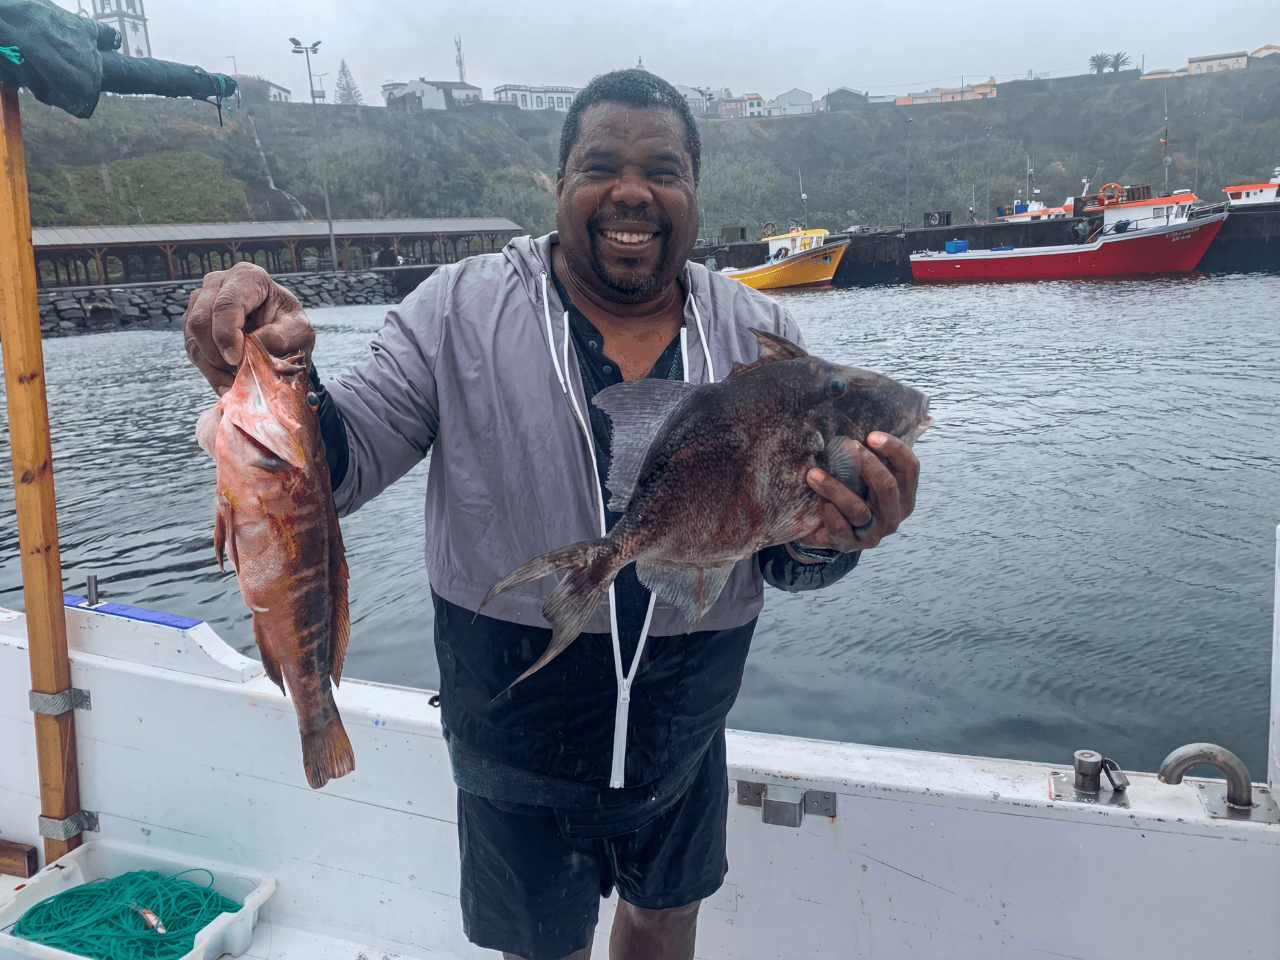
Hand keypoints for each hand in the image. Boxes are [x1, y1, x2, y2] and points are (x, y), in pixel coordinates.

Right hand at [183, 262, 314, 394]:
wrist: (283, 333)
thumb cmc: (292, 327)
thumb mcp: (300, 332)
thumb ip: (281, 337)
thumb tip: (252, 344)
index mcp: (247, 277)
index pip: (227, 304)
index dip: (226, 334)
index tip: (235, 359)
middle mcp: (218, 283)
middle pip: (201, 319)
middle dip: (216, 352)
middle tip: (237, 373)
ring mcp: (201, 301)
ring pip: (192, 336)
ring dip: (212, 364)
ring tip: (236, 381)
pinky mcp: (194, 322)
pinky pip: (192, 348)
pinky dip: (208, 369)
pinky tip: (228, 382)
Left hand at [790, 432, 919, 556]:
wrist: (824, 529)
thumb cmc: (848, 492)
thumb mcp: (862, 475)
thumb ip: (867, 456)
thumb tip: (853, 420)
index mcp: (904, 495)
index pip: (910, 468)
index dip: (894, 449)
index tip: (871, 435)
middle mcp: (894, 516)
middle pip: (888, 487)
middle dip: (866, 464)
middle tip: (844, 447)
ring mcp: (873, 534)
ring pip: (858, 509)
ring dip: (834, 487)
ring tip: (813, 473)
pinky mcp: (850, 545)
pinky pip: (839, 527)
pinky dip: (827, 510)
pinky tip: (817, 499)